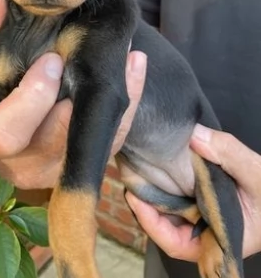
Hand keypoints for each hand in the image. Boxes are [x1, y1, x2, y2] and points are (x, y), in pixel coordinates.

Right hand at [0, 0, 146, 189]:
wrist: (45, 101)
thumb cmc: (17, 78)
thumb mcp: (5, 53)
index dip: (27, 101)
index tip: (51, 61)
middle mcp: (19, 162)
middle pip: (43, 149)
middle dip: (64, 110)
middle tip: (78, 66)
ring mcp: (55, 168)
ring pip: (84, 148)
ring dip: (106, 99)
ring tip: (122, 54)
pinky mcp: (87, 164)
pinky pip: (113, 140)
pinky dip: (127, 103)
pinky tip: (135, 63)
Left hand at [125, 124, 260, 259]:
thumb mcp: (257, 174)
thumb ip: (228, 154)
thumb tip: (194, 135)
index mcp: (221, 239)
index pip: (177, 243)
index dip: (152, 225)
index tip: (135, 200)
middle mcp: (207, 232)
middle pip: (165, 225)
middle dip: (144, 203)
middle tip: (128, 176)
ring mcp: (203, 216)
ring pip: (169, 210)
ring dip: (151, 191)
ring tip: (134, 167)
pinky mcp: (202, 200)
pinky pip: (178, 194)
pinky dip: (164, 182)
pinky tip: (153, 165)